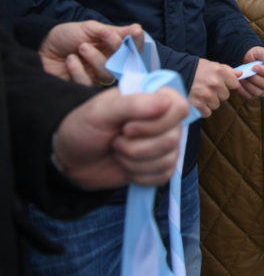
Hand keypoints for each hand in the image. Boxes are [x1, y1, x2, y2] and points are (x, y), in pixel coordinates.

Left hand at [40, 21, 142, 85]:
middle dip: (114, 47)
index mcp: (112, 49)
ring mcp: (95, 76)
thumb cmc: (66, 36)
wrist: (40, 46)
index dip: (136, 42)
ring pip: (107, 74)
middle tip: (103, 34)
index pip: (132, 49)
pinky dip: (78, 70)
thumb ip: (113, 31)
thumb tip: (137, 27)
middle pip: (123, 63)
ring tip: (81, 47)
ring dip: (94, 58)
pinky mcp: (81, 86)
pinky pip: (87, 83)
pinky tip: (70, 60)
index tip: (135, 32)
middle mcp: (107, 63)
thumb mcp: (90, 28)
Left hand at [55, 86, 189, 188]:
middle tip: (115, 140)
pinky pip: (164, 175)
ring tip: (117, 152)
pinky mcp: (160, 166)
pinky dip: (139, 176)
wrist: (72, 159)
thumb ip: (132, 104)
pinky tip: (125, 167)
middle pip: (173, 138)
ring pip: (168, 159)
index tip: (127, 127)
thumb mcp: (100, 111)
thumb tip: (165, 102)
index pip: (180, 107)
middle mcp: (165, 120)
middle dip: (137, 146)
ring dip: (134, 161)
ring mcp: (165, 144)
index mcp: (155, 99)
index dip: (157, 123)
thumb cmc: (84, 128)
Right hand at [188, 59, 239, 117]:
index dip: (227, 84)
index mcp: (220, 72)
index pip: (234, 84)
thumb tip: (241, 74)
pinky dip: (202, 109)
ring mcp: (206, 95)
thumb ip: (228, 70)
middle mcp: (215, 84)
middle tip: (207, 87)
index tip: (219, 82)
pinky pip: (207, 112)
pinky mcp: (197, 105)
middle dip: (218, 93)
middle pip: (225, 96)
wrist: (177, 72)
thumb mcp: (213, 65)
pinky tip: (197, 101)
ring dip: (210, 101)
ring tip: (201, 93)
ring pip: (216, 105)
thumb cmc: (196, 69)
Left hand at [236, 47, 263, 99]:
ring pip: (258, 92)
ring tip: (242, 76)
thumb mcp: (260, 51)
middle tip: (246, 71)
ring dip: (248, 84)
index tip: (255, 66)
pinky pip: (250, 96)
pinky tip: (238, 82)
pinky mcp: (255, 94)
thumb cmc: (254, 55)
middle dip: (254, 77)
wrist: (244, 60)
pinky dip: (242, 90)